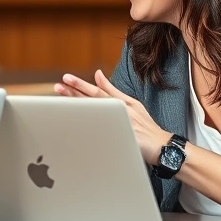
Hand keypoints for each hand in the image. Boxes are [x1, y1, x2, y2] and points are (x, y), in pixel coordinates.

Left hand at [56, 69, 171, 165]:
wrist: (161, 146)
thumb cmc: (146, 125)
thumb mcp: (131, 102)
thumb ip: (112, 89)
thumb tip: (98, 74)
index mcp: (118, 103)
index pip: (95, 92)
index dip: (80, 85)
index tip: (66, 79)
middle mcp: (116, 112)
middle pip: (92, 101)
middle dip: (74, 93)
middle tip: (59, 86)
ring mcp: (117, 126)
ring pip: (93, 115)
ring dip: (77, 107)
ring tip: (63, 100)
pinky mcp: (118, 139)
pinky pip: (100, 133)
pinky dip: (88, 128)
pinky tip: (75, 124)